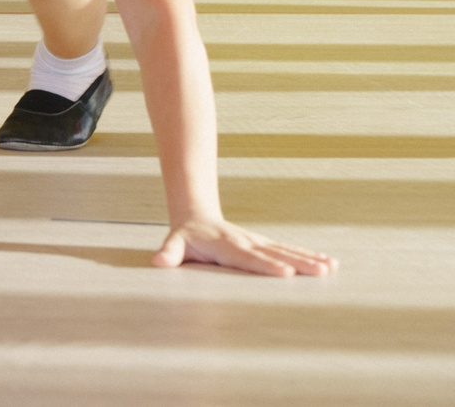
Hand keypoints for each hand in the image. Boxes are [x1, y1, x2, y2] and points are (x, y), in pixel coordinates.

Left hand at [153, 216, 337, 276]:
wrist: (195, 215)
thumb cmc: (185, 236)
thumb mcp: (175, 243)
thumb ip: (169, 253)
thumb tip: (158, 262)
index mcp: (228, 247)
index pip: (250, 259)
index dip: (267, 266)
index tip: (286, 273)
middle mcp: (248, 243)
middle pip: (275, 254)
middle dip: (299, 263)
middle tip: (321, 271)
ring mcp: (259, 242)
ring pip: (287, 250)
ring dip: (310, 259)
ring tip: (331, 267)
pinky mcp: (266, 244)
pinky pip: (290, 250)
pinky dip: (309, 255)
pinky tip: (329, 263)